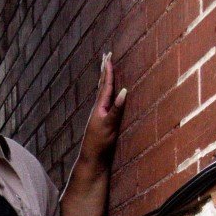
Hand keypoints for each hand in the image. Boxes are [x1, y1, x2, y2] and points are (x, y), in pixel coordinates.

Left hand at [79, 53, 126, 167]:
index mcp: (100, 107)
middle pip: (102, 85)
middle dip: (105, 70)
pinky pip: (104, 101)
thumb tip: (124, 90)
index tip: (108, 57)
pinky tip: (106, 94)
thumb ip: (116, 109)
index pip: (105, 85)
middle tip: (106, 55)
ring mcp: (99, 114)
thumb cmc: (100, 144)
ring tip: (105, 68)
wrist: (92, 159)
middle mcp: (98, 108)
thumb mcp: (109, 126)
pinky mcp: (102, 121)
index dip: (108, 71)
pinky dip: (106, 92)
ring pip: (102, 92)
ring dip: (104, 79)